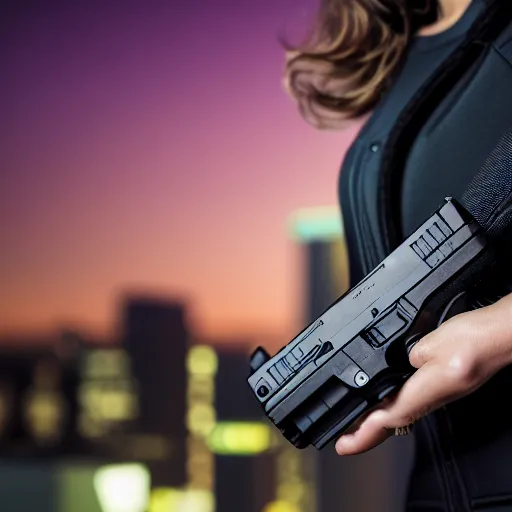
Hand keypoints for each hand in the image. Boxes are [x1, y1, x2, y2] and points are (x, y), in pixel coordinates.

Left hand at [335, 293, 511, 455]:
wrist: (498, 336)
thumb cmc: (474, 338)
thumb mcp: (430, 343)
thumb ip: (407, 355)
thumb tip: (401, 362)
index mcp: (428, 390)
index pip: (388, 418)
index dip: (363, 433)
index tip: (344, 445)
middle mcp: (434, 398)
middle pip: (393, 422)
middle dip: (367, 433)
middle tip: (345, 440)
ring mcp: (440, 393)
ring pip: (403, 413)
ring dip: (379, 420)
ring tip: (359, 423)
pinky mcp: (443, 385)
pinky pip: (413, 401)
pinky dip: (394, 405)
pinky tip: (388, 399)